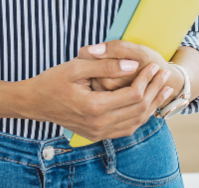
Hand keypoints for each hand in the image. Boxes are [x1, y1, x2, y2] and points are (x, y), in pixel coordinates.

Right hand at [16, 50, 174, 140]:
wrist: (34, 102)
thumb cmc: (53, 80)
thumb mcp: (77, 66)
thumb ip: (106, 65)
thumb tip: (132, 64)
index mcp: (94, 107)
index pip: (133, 94)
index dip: (147, 79)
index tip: (155, 64)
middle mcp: (98, 124)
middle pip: (138, 109)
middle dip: (154, 90)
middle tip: (164, 73)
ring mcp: (98, 132)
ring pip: (135, 122)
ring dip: (151, 105)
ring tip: (163, 89)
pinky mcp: (96, 135)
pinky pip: (125, 129)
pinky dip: (139, 117)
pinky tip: (146, 105)